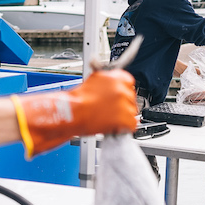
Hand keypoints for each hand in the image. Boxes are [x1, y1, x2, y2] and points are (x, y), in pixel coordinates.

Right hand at [11, 69, 137, 156]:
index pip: (129, 83)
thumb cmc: (78, 99)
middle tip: (110, 110)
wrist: (72, 112)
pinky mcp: (125, 119)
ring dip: (123, 117)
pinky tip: (113, 126)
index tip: (117, 97)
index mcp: (116, 76)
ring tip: (109, 118)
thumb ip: (107, 80)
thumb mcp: (94, 81)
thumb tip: (112, 80)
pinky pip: (131, 125)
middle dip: (122, 105)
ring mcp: (124, 103)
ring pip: (132, 112)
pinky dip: (123, 128)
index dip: (122, 92)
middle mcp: (122, 88)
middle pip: (131, 98)